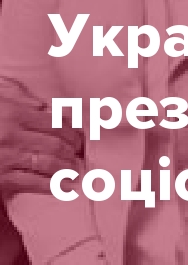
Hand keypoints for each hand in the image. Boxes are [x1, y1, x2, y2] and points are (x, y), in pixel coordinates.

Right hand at [0, 81, 82, 195]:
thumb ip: (19, 97)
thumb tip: (42, 105)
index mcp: (15, 112)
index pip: (57, 123)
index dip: (73, 133)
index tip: (80, 138)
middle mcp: (13, 134)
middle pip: (57, 144)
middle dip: (73, 152)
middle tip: (81, 157)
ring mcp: (7, 157)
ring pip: (49, 164)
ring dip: (68, 170)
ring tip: (76, 172)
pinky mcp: (0, 177)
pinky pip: (32, 183)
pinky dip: (52, 186)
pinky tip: (63, 187)